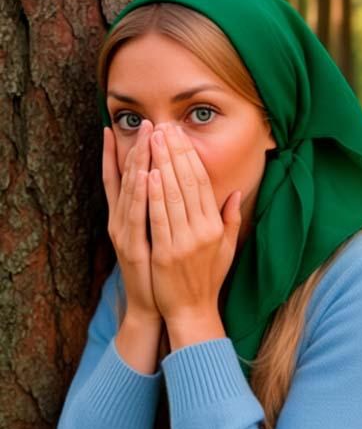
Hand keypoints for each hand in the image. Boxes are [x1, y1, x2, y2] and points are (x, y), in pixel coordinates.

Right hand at [102, 121, 157, 323]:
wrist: (153, 306)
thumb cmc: (161, 271)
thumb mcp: (163, 237)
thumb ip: (167, 211)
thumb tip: (173, 185)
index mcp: (130, 217)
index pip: (129, 177)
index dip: (132, 151)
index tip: (143, 127)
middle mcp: (122, 221)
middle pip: (129, 178)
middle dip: (138, 149)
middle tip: (147, 122)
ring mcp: (124, 233)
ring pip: (131, 191)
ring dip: (138, 164)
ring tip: (146, 139)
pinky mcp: (132, 247)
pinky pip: (137, 215)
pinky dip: (140, 194)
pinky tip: (146, 174)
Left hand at [147, 124, 241, 348]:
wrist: (192, 311)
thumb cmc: (208, 279)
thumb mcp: (227, 249)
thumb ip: (232, 219)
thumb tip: (237, 193)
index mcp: (215, 227)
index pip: (203, 184)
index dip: (190, 158)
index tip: (180, 136)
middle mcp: (203, 231)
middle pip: (188, 183)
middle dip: (175, 153)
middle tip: (164, 127)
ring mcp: (185, 242)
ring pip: (173, 196)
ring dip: (162, 165)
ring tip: (154, 140)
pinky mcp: (166, 253)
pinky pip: (159, 218)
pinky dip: (153, 195)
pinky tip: (147, 174)